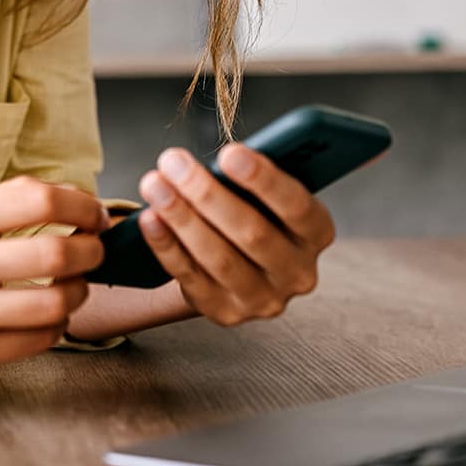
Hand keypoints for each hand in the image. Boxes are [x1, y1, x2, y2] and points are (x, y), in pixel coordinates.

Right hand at [0, 175, 108, 377]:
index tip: (94, 215)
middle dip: (92, 251)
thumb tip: (80, 200)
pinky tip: (49, 314)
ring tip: (74, 285)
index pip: (40, 201)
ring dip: (80, 292)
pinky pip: (41, 341)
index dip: (82, 206)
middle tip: (94, 250)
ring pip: (56, 304)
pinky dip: (58, 325)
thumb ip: (11, 202)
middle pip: (56, 254)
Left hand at [137, 144, 336, 326]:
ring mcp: (262, 299)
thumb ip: (254, 181)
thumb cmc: (254, 213)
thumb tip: (216, 162)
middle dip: (207, 193)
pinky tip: (149, 219)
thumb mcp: (267, 196)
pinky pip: (190, 277)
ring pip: (219, 257)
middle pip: (252, 233)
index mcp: (316, 233)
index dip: (264, 180)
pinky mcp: (225, 313)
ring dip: (181, 217)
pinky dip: (166, 246)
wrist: (238, 264)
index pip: (297, 207)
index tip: (228, 153)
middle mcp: (296, 272)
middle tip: (173, 161)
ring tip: (154, 184)